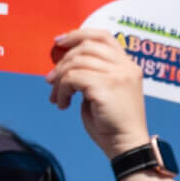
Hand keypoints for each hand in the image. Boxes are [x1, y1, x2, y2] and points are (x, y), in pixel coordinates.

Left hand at [47, 28, 149, 157]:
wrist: (125, 145)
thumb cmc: (112, 124)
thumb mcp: (105, 91)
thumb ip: (93, 73)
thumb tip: (64, 63)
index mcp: (128, 66)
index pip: (103, 36)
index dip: (78, 34)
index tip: (59, 42)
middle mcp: (126, 67)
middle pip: (86, 47)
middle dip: (63, 61)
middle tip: (51, 80)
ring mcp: (118, 75)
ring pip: (76, 62)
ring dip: (60, 79)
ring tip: (57, 96)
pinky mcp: (106, 86)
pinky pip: (72, 78)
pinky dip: (62, 90)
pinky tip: (63, 104)